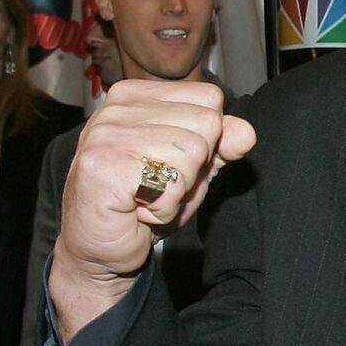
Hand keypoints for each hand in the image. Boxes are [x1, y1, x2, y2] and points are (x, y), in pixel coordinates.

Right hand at [49, 80, 254, 339]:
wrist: (99, 248)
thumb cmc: (144, 204)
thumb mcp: (193, 168)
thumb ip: (221, 145)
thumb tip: (246, 132)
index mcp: (137, 97)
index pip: (209, 98)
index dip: (207, 140)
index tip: (171, 163)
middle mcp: (117, 108)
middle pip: (206, 123)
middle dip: (195, 166)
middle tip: (159, 185)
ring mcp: (106, 134)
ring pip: (193, 152)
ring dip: (180, 190)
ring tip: (148, 197)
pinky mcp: (103, 165)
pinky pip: (172, 183)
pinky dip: (165, 209)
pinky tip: (138, 210)